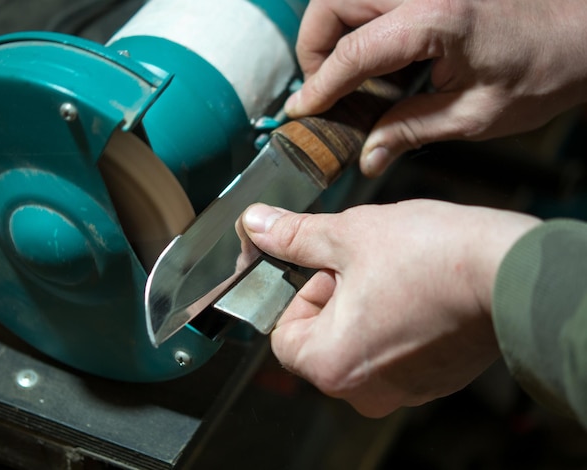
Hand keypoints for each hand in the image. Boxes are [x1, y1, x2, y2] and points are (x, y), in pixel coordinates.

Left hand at [242, 200, 539, 416]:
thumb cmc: (431, 256)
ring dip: (363, 305)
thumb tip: (256, 225)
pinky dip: (392, 320)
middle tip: (360, 263)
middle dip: (332, 296)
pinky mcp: (432, 380)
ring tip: (392, 272)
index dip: (298, 292)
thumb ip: (293, 237)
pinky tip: (413, 289)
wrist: (509, 270)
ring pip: (357, 343)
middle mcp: (364, 391)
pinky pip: (391, 351)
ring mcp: (402, 389)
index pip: (283, 333)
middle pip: (320, 339)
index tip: (323, 266)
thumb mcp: (348, 235)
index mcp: (332, 366)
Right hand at [287, 0, 586, 175]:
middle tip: (324, 92)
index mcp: (434, 19)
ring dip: (333, 34)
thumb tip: (368, 157)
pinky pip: (371, 2)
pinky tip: (375, 63)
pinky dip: (358, 28)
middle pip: (331, 5)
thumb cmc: (543, 69)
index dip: (319, 87)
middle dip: (315, 50)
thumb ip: (410, 131)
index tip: (302, 112)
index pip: (351, 53)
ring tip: (347, 80)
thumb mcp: (473, 115)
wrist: (583, 31)